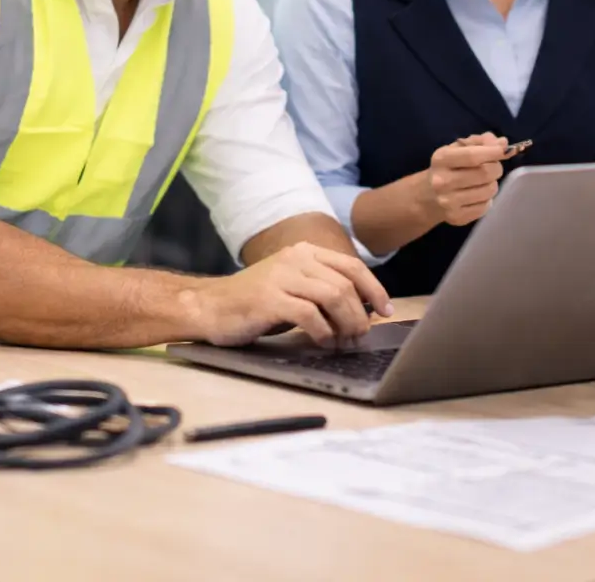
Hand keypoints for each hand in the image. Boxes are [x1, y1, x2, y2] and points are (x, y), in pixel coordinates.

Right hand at [193, 242, 393, 347]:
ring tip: (345, 340)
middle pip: (346, 284)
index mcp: (304, 252)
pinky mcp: (269, 299)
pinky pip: (309, 315)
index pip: (352, 266)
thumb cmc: (254, 302)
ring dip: (346, 323)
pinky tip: (323, 342)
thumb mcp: (292, 286)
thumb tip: (362, 310)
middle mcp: (295, 259)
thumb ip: (322, 290)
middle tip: (361, 334)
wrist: (209, 306)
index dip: (374, 289)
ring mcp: (281, 277)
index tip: (386, 310)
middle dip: (361, 313)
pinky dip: (323, 331)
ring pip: (333, 296)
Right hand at [422, 132, 508, 226]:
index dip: (493, 152)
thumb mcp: (458, 149)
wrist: (427, 196)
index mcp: (442, 159)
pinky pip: (486, 207)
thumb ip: (481, 142)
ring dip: (493, 184)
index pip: (472, 156)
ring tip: (484, 182)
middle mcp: (442, 181)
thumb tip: (503, 143)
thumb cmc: (448, 167)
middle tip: (494, 167)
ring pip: (489, 190)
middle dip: (496, 168)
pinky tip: (478, 195)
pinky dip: (488, 200)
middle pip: (485, 173)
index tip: (506, 150)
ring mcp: (448, 202)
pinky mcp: (456, 217)